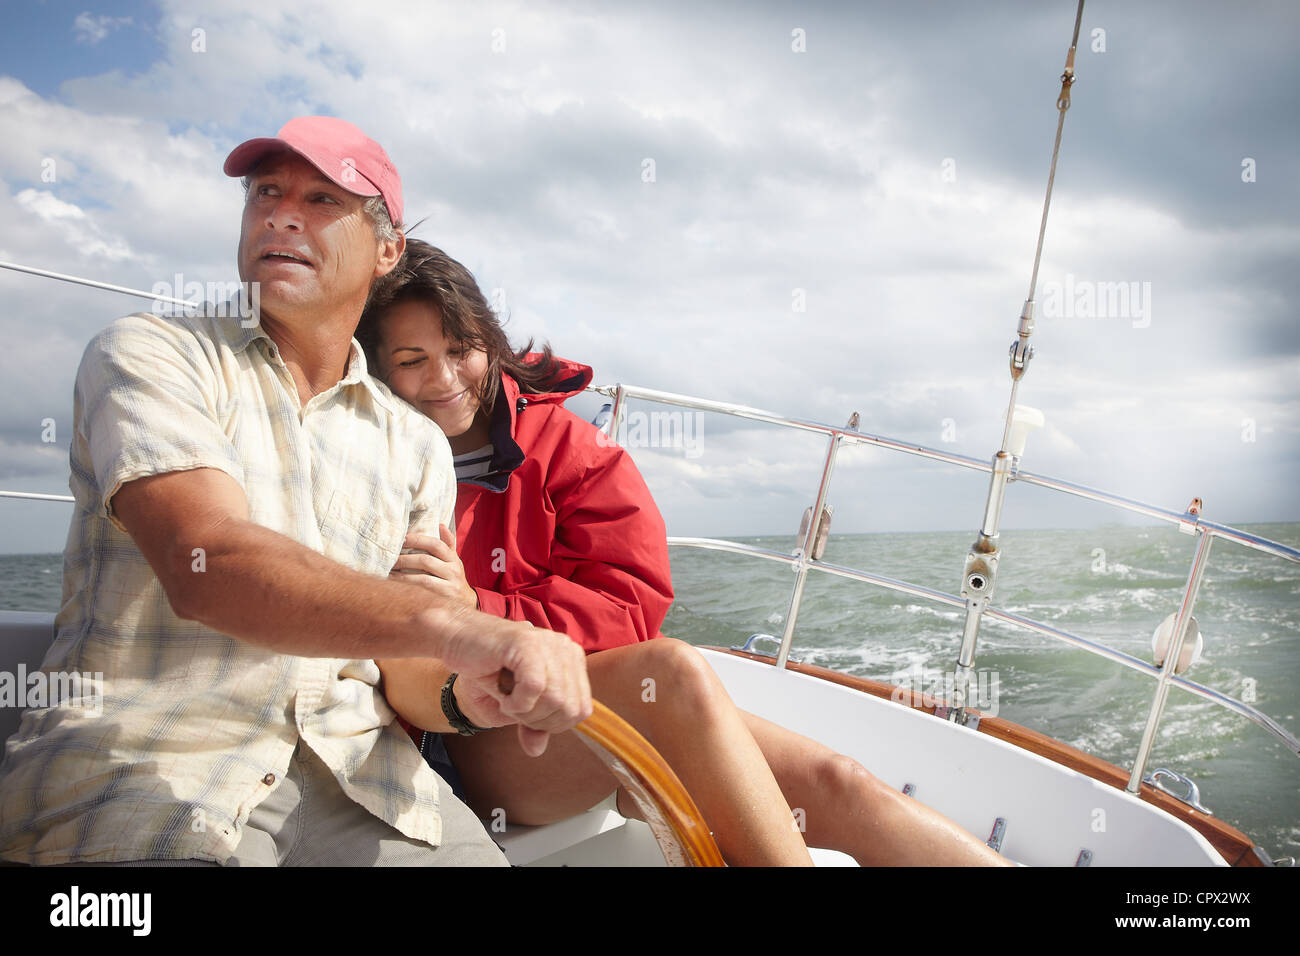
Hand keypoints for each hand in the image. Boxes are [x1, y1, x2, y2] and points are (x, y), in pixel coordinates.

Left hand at [390, 526, 477, 608]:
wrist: (465, 601)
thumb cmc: (454, 578)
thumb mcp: (454, 560)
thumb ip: (448, 543)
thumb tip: (441, 525)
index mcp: (453, 558)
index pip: (436, 545)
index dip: (418, 540)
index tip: (402, 539)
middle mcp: (453, 570)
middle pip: (426, 560)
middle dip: (406, 558)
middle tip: (391, 557)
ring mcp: (449, 584)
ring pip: (423, 576)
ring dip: (403, 572)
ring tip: (390, 569)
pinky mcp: (443, 596)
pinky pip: (422, 587)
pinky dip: (407, 583)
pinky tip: (396, 581)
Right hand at [436, 613, 592, 756]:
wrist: (456, 639)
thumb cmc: (487, 668)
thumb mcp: (515, 704)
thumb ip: (532, 725)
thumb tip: (537, 750)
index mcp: (572, 660)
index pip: (581, 709)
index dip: (552, 725)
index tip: (525, 717)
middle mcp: (566, 648)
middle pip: (569, 708)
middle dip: (538, 721)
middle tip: (512, 709)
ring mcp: (549, 643)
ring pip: (555, 699)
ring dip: (525, 712)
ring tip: (506, 701)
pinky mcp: (528, 643)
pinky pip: (535, 687)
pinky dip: (516, 703)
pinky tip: (502, 696)